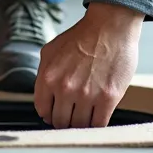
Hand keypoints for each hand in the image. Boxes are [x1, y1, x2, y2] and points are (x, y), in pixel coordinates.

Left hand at [34, 2, 142, 127]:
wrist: (110, 26)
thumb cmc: (83, 36)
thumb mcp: (50, 50)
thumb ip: (43, 73)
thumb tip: (43, 95)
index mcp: (48, 77)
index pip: (42, 110)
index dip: (49, 114)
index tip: (55, 114)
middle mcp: (65, 88)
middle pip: (60, 122)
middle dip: (65, 120)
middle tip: (71, 116)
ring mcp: (86, 95)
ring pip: (79, 126)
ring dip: (81, 124)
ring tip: (85, 115)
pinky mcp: (107, 98)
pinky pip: (98, 124)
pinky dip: (96, 124)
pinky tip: (97, 116)